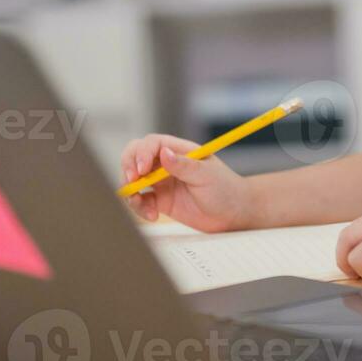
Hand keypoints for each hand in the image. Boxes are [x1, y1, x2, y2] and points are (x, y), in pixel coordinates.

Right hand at [119, 134, 254, 232]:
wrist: (233, 214)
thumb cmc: (225, 188)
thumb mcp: (206, 175)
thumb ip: (183, 165)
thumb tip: (163, 153)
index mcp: (179, 150)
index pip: (152, 144)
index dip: (141, 153)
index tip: (141, 169)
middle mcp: (166, 164)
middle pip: (135, 157)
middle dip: (128, 166)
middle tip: (131, 182)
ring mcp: (162, 182)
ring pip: (134, 179)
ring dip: (131, 190)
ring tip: (141, 204)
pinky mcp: (161, 201)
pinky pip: (141, 201)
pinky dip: (140, 207)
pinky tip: (153, 216)